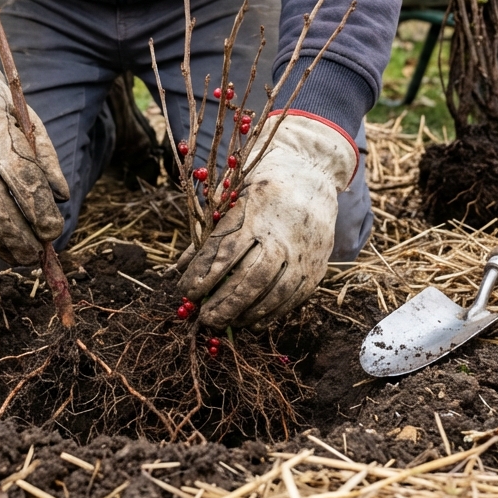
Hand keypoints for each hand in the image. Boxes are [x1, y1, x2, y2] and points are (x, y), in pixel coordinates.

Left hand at [179, 114, 357, 327]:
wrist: (311, 175)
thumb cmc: (261, 188)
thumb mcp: (232, 198)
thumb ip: (208, 233)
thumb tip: (181, 269)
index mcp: (255, 212)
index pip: (224, 251)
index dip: (202, 275)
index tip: (185, 291)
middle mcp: (281, 234)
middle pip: (249, 277)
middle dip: (223, 302)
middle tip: (203, 317)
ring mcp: (302, 252)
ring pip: (272, 292)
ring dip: (244, 312)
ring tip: (223, 322)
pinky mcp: (316, 267)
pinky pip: (292, 298)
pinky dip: (270, 314)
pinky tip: (251, 322)